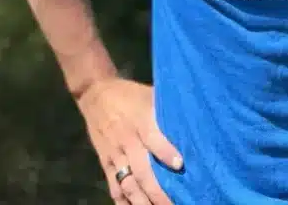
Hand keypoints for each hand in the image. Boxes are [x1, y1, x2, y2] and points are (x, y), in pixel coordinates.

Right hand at [77, 78, 181, 204]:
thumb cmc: (129, 94)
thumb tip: (191, 119)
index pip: (153, 138)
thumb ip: (165, 111)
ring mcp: (115, 155)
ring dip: (141, 202)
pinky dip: (123, 201)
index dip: (166, 152)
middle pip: (142, 170)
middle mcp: (127, 141)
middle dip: (157, 191)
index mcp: (140, 121)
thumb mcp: (149, 94)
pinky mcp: (105, 163)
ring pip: (127, 184)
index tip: (180, 166)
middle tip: (172, 204)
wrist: (95, 94)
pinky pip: (113, 186)